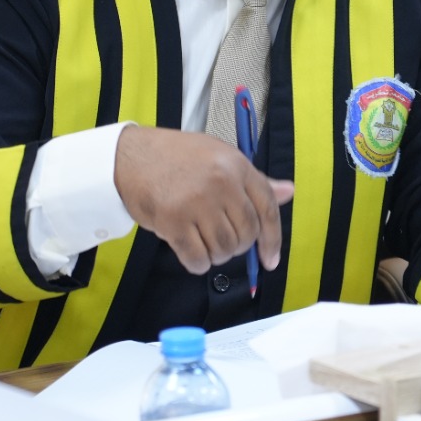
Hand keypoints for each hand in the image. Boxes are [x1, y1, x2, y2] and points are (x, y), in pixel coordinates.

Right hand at [113, 125, 293, 274]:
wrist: (131, 156)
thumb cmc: (178, 158)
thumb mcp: (221, 158)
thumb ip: (254, 181)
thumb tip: (289, 192)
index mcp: (237, 165)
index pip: (267, 208)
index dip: (272, 239)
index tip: (270, 260)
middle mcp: (221, 182)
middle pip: (246, 234)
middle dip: (237, 247)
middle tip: (220, 240)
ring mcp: (197, 202)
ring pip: (224, 250)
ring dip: (215, 255)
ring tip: (201, 239)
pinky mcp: (173, 221)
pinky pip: (197, 259)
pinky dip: (197, 263)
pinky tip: (189, 251)